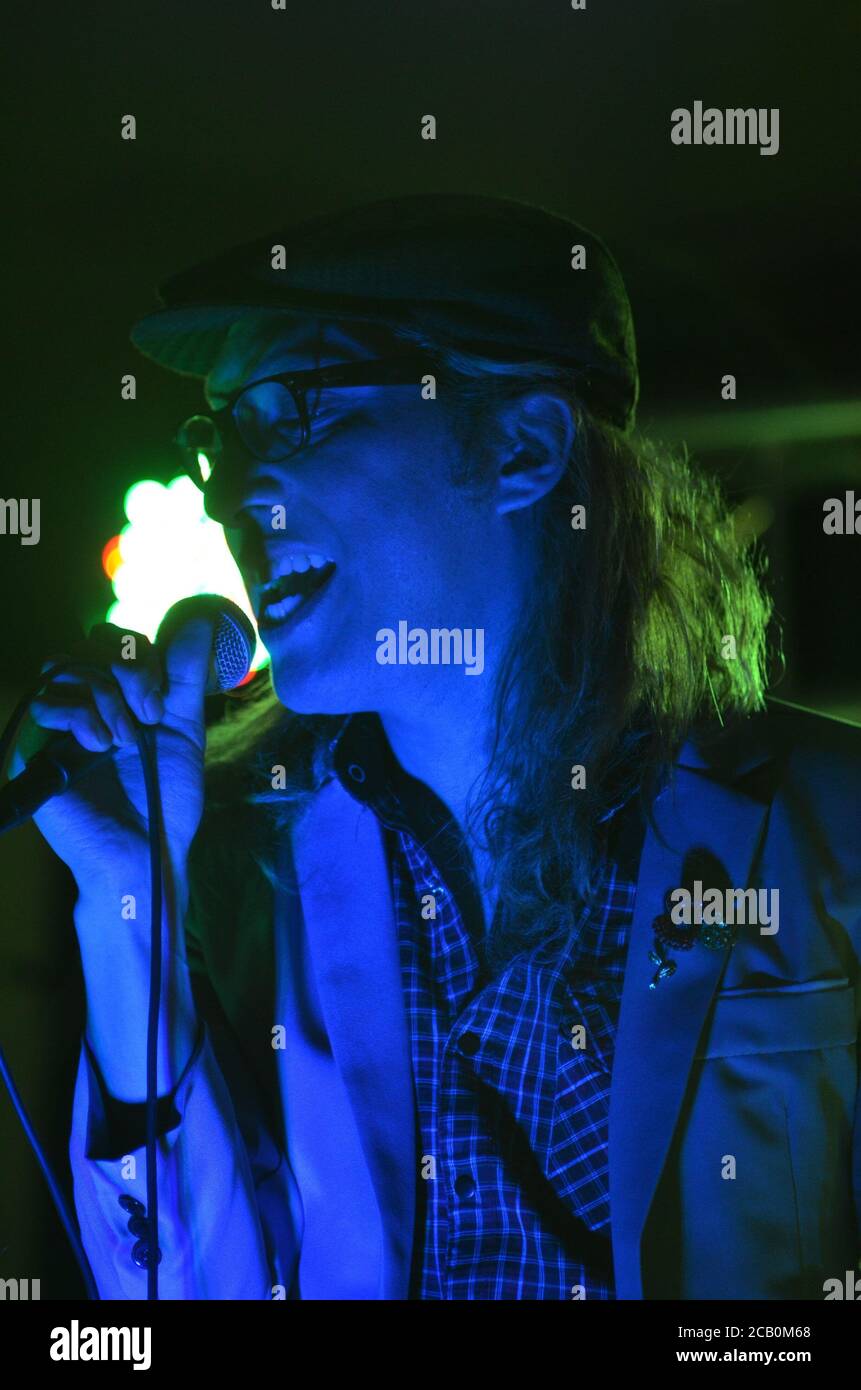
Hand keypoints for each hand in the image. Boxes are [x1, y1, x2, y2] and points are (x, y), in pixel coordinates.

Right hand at [10, 613, 216, 888]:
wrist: (146, 848)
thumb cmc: (165, 798)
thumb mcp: (184, 728)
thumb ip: (185, 674)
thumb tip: (200, 620)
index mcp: (119, 697)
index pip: (117, 640)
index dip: (141, 660)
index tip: (158, 707)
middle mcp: (86, 704)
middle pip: (91, 644)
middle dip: (128, 674)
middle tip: (146, 718)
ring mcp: (59, 724)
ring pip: (69, 666)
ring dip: (107, 700)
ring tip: (121, 742)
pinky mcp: (34, 747)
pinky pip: (48, 700)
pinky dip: (81, 717)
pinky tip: (97, 747)